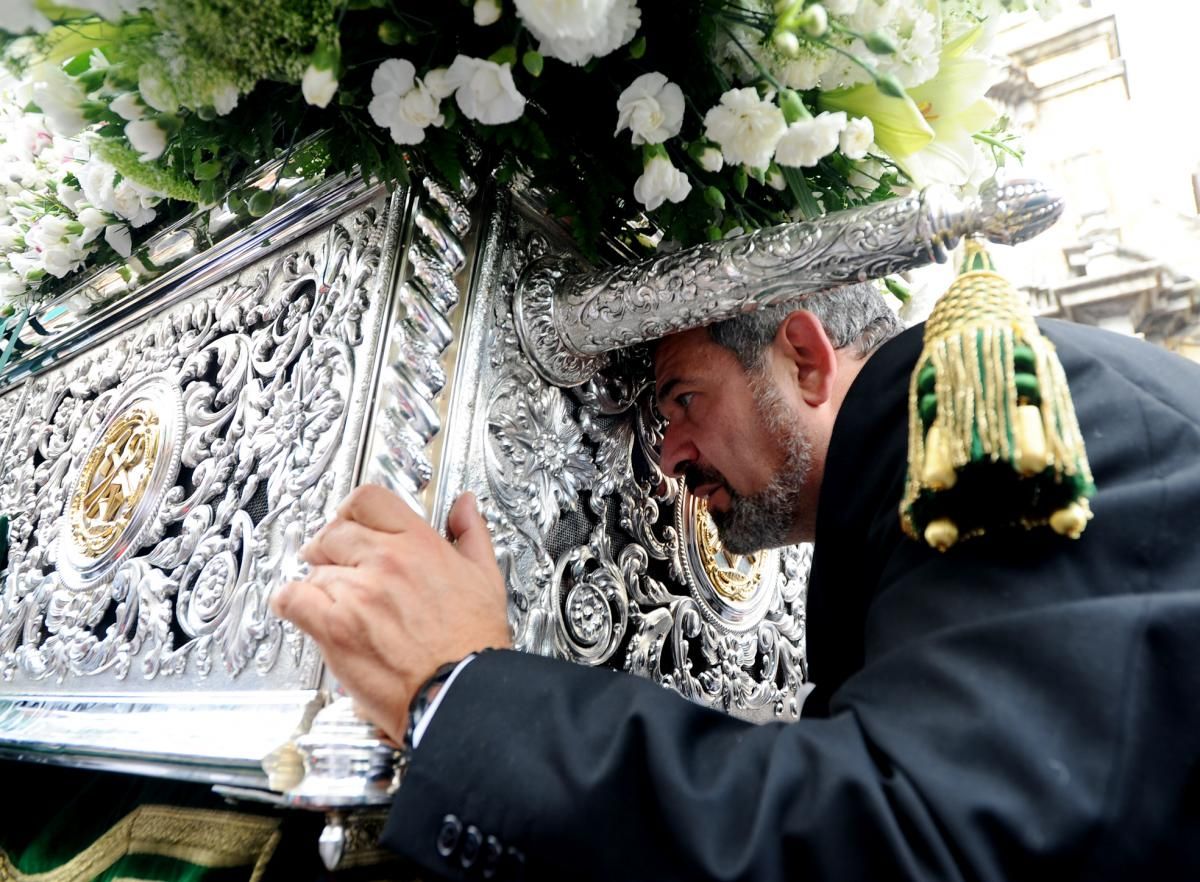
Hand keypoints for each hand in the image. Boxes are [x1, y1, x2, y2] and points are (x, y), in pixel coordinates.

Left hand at [270, 485, 510, 743]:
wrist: (460, 693)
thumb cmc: (474, 644)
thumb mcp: (486, 577)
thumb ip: (471, 534)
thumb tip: (464, 506)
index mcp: (419, 544)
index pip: (368, 499)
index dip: (352, 510)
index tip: (350, 523)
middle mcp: (385, 561)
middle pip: (334, 531)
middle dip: (331, 546)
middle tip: (336, 564)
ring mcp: (357, 592)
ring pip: (314, 568)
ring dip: (320, 583)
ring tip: (336, 603)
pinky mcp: (335, 627)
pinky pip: (292, 598)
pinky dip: (291, 603)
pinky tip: (304, 611)